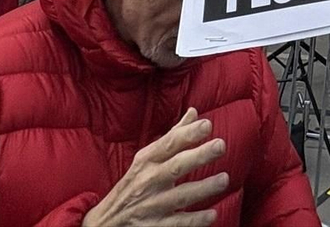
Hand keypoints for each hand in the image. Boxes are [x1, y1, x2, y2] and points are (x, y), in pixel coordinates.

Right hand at [82, 108, 227, 226]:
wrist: (105, 222)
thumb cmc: (133, 184)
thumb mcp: (146, 159)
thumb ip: (173, 136)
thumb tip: (194, 113)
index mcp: (147, 161)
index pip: (168, 144)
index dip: (188, 134)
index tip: (207, 125)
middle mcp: (148, 181)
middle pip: (175, 166)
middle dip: (198, 156)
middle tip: (221, 145)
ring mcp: (151, 205)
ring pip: (179, 196)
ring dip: (203, 188)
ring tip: (225, 179)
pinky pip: (176, 224)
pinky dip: (194, 220)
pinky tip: (212, 214)